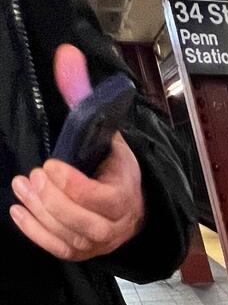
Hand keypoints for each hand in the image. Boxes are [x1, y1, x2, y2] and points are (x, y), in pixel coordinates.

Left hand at [8, 44, 144, 260]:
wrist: (131, 204)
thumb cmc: (112, 166)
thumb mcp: (105, 128)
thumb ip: (83, 96)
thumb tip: (67, 54)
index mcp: (126, 192)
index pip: (105, 200)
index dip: (76, 186)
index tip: (52, 164)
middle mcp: (116, 223)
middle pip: (86, 223)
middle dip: (55, 200)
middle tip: (34, 175)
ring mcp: (99, 241)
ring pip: (71, 237)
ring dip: (41, 212)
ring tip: (22, 186)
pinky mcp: (82, 251)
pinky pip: (60, 250)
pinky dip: (36, 233)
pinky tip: (19, 210)